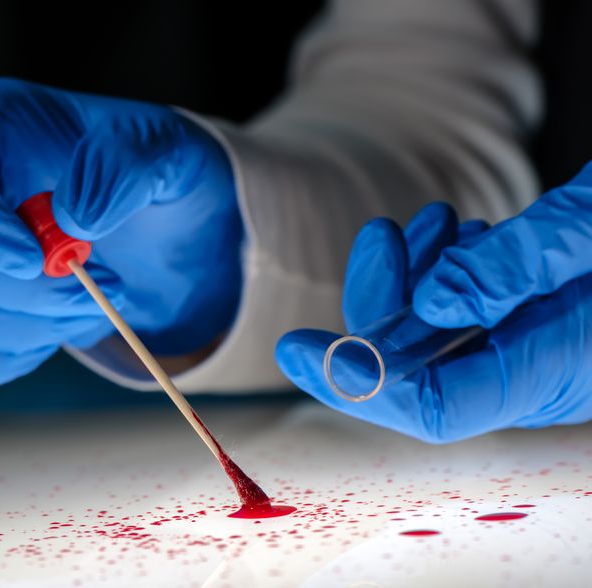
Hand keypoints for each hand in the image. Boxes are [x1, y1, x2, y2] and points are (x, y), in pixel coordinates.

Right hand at [0, 78, 241, 388]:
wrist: (158, 222)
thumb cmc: (149, 173)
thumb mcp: (165, 148)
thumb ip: (125, 167)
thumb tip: (72, 219)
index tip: (32, 260)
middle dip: (30, 293)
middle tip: (104, 287)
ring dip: (32, 327)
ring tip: (94, 304)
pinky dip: (11, 357)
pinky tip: (60, 327)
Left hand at [276, 181, 591, 442]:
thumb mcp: (589, 234)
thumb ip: (510, 269)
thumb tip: (427, 303)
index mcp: (548, 369)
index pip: (430, 406)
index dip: (356, 384)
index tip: (295, 349)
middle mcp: (530, 373)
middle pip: (417, 365)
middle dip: (383, 304)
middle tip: (382, 239)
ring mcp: (525, 349)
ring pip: (435, 333)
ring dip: (415, 278)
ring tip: (438, 222)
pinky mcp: (523, 321)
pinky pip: (462, 312)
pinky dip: (445, 271)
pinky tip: (460, 232)